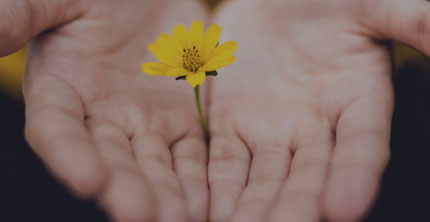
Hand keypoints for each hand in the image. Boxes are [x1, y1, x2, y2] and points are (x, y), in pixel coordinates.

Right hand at [2, 0, 208, 220]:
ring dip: (164, 194)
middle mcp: (101, 117)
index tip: (87, 179)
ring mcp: (144, 123)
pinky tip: (203, 204)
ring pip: (153, 165)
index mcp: (63, 88)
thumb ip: (22, 15)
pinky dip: (196, 179)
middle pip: (110, 158)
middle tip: (141, 216)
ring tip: (177, 220)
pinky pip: (189, 155)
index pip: (57, 128)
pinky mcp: (181, 121)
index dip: (69, 154)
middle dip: (124, 188)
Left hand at [207, 0, 429, 220]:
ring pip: (263, 179)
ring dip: (254, 208)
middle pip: (308, 177)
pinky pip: (225, 161)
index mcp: (356, 101)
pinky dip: (219, 186)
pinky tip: (214, 211)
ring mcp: (270, 130)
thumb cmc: (326, 0)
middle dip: (296, 207)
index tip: (344, 209)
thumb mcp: (371, 5)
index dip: (355, 177)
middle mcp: (314, 128)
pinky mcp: (231, 124)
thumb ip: (411, 21)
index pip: (361, 147)